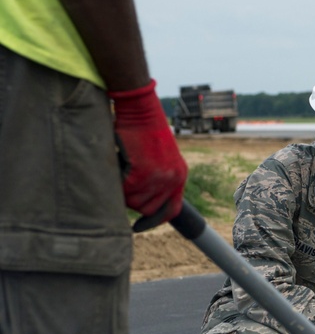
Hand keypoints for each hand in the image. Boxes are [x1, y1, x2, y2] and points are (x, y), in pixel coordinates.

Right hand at [109, 79, 187, 225]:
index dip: (155, 220)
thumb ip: (153, 177)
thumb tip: (134, 199)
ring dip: (122, 190)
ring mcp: (161, 177)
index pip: (172, 209)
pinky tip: (116, 165)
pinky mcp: (144, 172)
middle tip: (121, 184)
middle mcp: (175, 179)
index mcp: (180, 175)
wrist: (141, 107)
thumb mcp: (156, 156)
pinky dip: (116, 181)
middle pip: (149, 209)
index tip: (137, 226)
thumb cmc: (142, 128)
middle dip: (132, 201)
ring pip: (134, 202)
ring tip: (120, 170)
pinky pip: (124, 190)